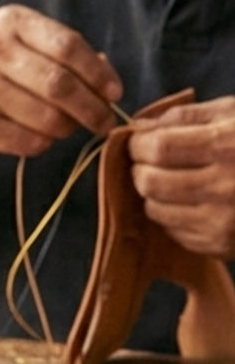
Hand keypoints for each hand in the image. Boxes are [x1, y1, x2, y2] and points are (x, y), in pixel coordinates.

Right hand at [0, 4, 122, 157]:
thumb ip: (61, 51)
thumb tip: (106, 74)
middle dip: (92, 108)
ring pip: (48, 118)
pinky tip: (41, 135)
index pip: (68, 47)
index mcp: (9, 24)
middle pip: (60, 86)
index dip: (98, 72)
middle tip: (106, 121)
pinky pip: (30, 142)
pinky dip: (45, 142)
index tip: (114, 91)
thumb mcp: (19, 41)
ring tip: (69, 126)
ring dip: (68, 127)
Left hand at [129, 97, 234, 258]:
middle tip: (147, 162)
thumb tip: (139, 127)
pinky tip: (191, 201)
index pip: (159, 149)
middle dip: (140, 170)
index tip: (137, 142)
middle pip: (151, 183)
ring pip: (157, 211)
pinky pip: (176, 232)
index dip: (138, 145)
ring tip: (169, 181)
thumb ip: (186, 117)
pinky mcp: (223, 245)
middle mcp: (225, 188)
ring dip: (153, 195)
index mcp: (228, 147)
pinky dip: (173, 216)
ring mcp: (223, 222)